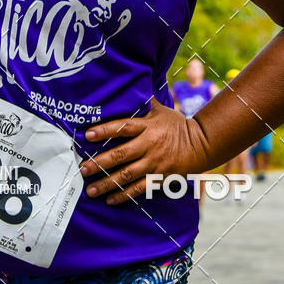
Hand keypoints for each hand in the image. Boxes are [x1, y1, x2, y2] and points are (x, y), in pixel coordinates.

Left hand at [79, 97, 206, 205]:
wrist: (200, 144)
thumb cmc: (176, 124)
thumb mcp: (160, 109)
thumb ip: (142, 102)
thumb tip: (129, 82)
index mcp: (147, 126)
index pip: (123, 127)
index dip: (105, 131)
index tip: (87, 135)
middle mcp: (149, 145)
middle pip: (121, 154)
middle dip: (100, 163)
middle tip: (82, 168)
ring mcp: (154, 163)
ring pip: (127, 175)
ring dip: (107, 183)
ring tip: (90, 190)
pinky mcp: (159, 178)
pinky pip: (139, 189)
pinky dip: (123, 196)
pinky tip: (110, 200)